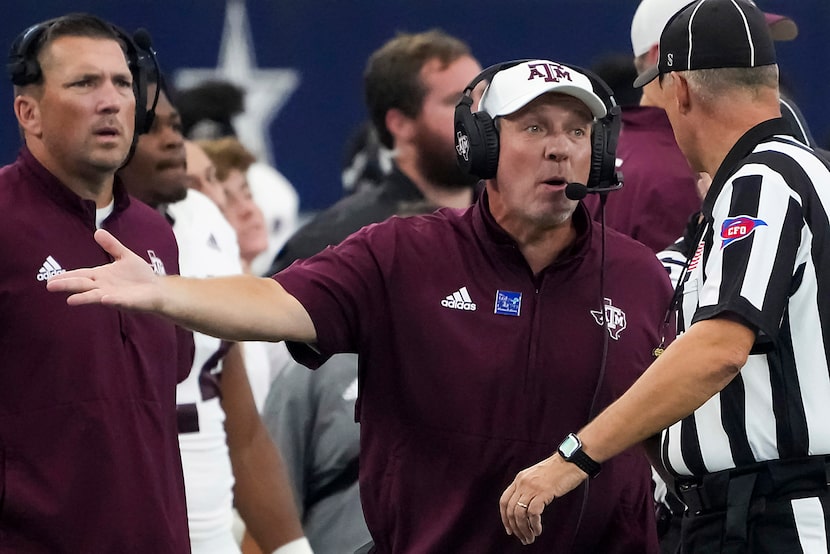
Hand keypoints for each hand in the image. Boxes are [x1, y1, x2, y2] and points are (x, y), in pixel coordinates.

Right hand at [46, 229, 162, 311]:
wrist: (158, 289)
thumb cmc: (139, 275)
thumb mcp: (124, 256)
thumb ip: (112, 246)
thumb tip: (97, 232)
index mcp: (101, 276)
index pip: (80, 275)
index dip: (66, 276)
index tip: (50, 279)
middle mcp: (104, 287)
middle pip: (83, 286)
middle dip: (67, 285)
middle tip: (50, 286)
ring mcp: (114, 296)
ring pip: (96, 297)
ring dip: (84, 298)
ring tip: (70, 300)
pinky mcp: (128, 302)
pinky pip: (118, 302)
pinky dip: (111, 300)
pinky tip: (105, 299)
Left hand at [499, 454, 586, 544]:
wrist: (572, 460)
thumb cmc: (558, 469)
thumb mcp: (537, 476)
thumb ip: (529, 487)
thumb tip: (526, 506)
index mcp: (519, 479)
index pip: (504, 501)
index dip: (504, 517)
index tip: (509, 529)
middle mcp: (522, 483)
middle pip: (511, 510)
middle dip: (515, 528)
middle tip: (522, 538)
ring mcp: (532, 487)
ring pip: (519, 514)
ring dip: (524, 529)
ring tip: (530, 538)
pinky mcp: (544, 492)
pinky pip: (533, 513)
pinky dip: (534, 525)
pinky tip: (538, 530)